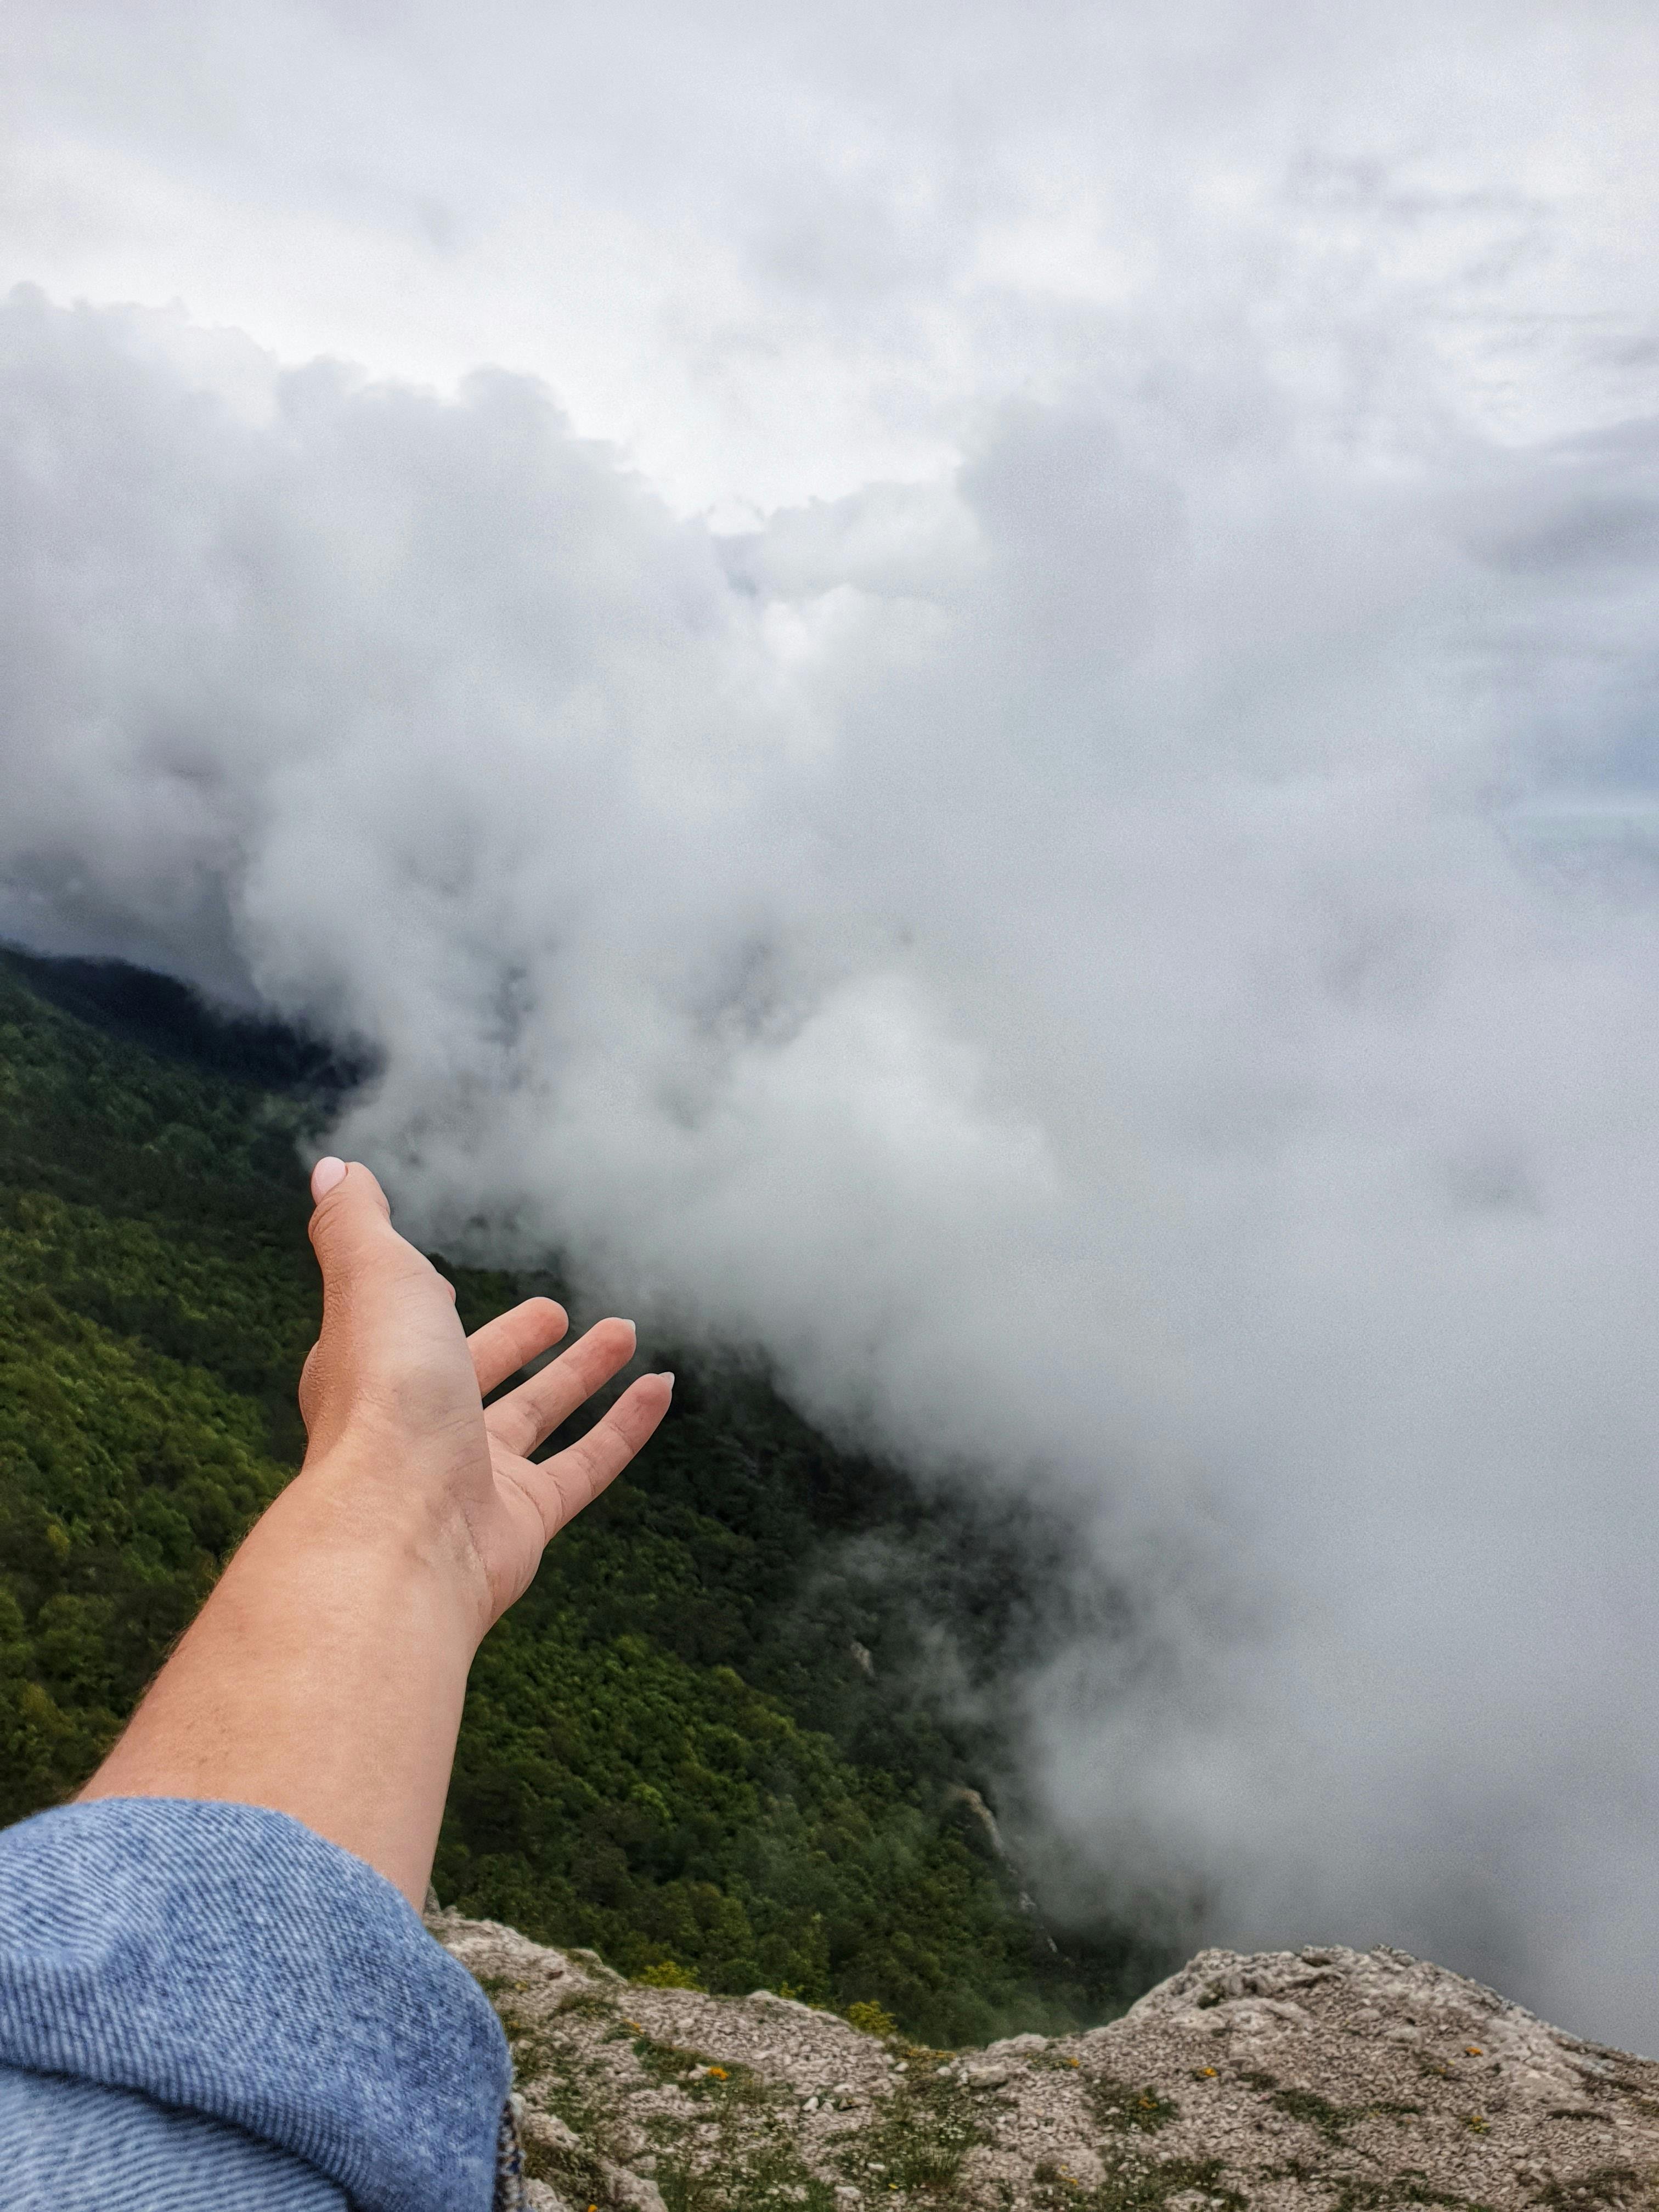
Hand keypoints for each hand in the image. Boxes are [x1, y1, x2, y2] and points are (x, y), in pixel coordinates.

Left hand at [300, 1157, 671, 1630]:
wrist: (401, 1531)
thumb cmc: (384, 1396)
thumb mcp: (372, 1277)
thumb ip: (355, 1223)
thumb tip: (333, 1167)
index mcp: (372, 1369)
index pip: (398, 1329)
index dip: (419, 1303)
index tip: (442, 1282)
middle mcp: (417, 1425)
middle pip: (473, 1374)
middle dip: (514, 1340)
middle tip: (556, 1312)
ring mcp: (470, 1476)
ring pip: (535, 1417)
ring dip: (580, 1373)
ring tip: (625, 1329)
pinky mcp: (524, 1518)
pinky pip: (586, 1464)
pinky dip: (626, 1425)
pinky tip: (662, 1387)